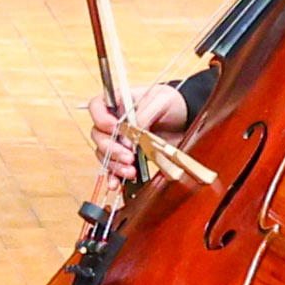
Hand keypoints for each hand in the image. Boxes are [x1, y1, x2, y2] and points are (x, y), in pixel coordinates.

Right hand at [87, 84, 192, 200]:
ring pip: (104, 154)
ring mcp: (121, 140)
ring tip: (130, 170)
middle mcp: (114, 122)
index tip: (114, 128)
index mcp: (118, 102)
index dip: (100, 118)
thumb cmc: (172, 103)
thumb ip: (143, 114)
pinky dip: (114, 176)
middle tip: (128, 155)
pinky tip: (117, 183)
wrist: (187, 118)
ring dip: (115, 164)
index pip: (96, 107)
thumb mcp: (160, 101)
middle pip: (98, 135)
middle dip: (111, 148)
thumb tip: (130, 131)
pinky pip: (115, 167)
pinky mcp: (129, 156)